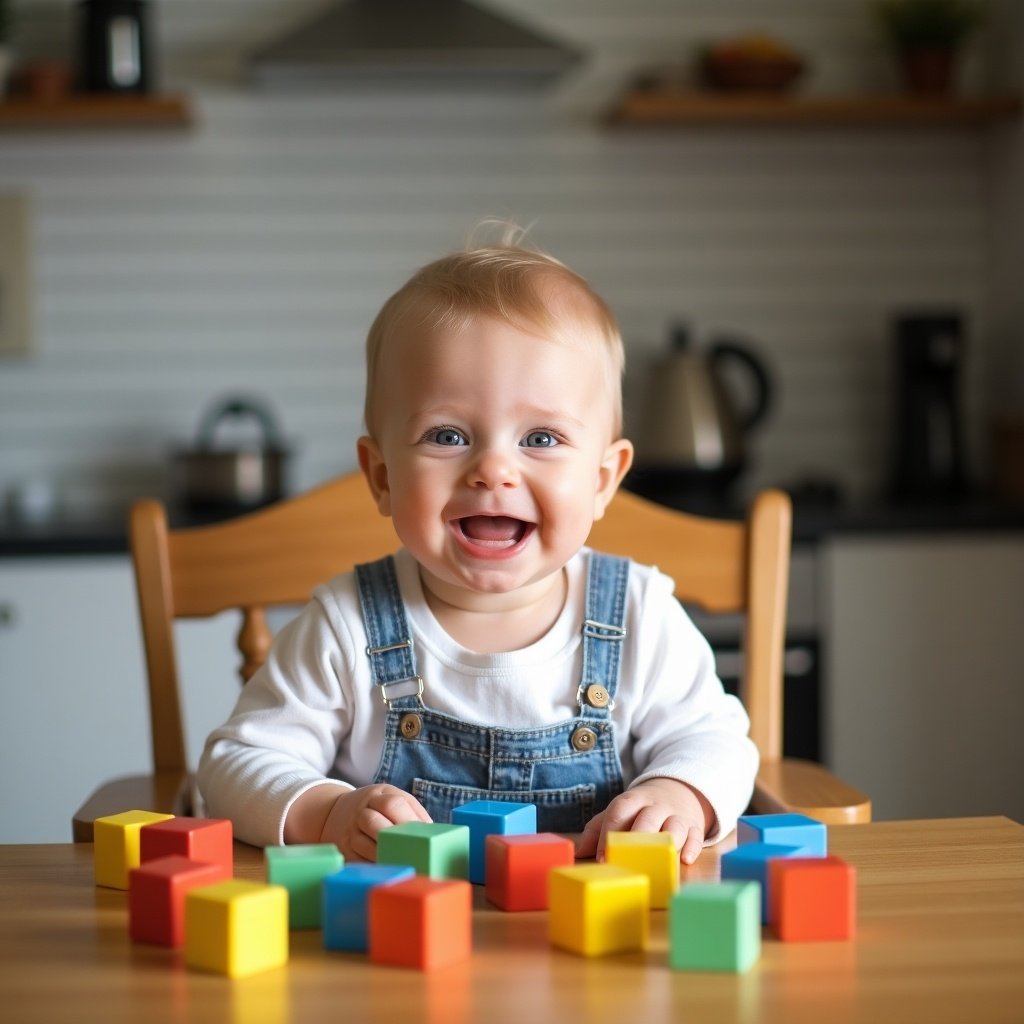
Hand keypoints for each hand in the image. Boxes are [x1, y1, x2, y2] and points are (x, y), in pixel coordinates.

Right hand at [320, 784, 431, 862]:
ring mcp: (350, 832)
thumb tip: (434, 831)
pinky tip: (391, 869)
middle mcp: (360, 812)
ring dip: (387, 855)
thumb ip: (412, 809)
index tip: (424, 835)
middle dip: (397, 839)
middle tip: (415, 851)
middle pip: (376, 823)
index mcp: (376, 795)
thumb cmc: (374, 806)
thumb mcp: (390, 796)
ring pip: (367, 845)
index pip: (392, 804)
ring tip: (406, 863)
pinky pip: (360, 860)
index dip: (409, 819)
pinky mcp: (344, 850)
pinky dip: (376, 866)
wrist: (336, 813)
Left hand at [575, 778, 714, 865]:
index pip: (621, 810)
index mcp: (634, 800)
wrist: (678, 791)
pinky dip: (692, 847)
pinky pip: (696, 835)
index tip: (602, 856)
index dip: (610, 832)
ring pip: (674, 825)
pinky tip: (685, 859)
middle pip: (648, 817)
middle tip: (630, 857)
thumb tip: (578, 851)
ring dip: (667, 841)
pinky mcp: (694, 826)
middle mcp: (656, 806)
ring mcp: (677, 815)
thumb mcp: (620, 812)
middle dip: (638, 836)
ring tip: (658, 858)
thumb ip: (598, 828)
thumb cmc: (641, 809)